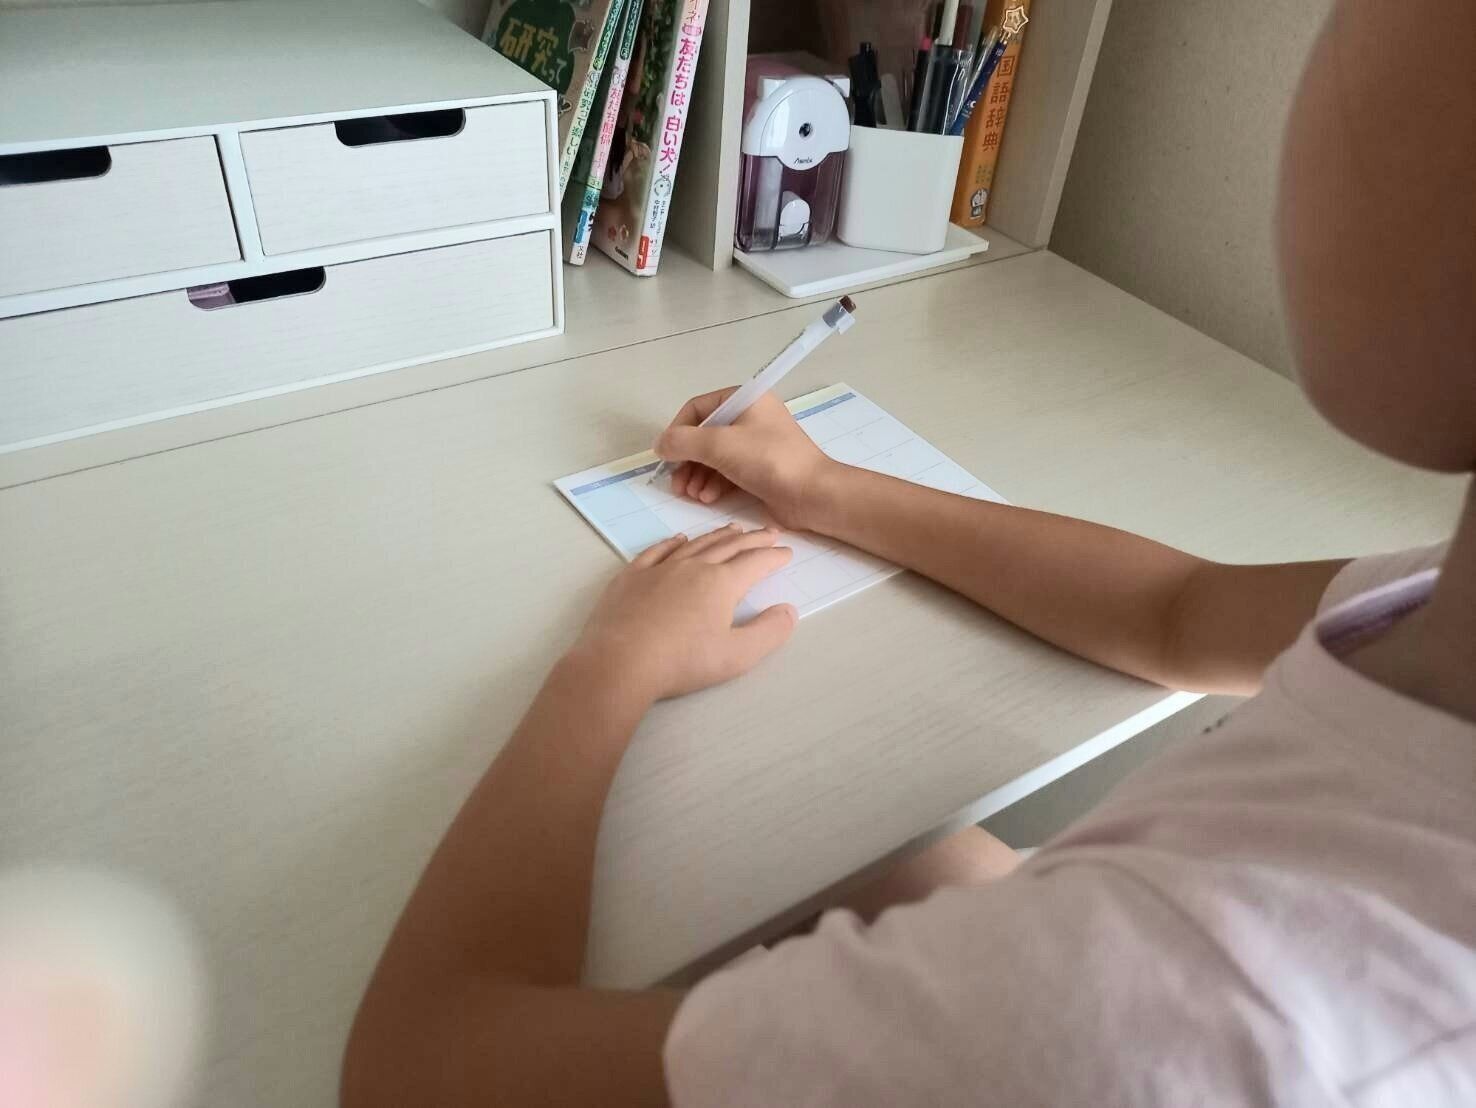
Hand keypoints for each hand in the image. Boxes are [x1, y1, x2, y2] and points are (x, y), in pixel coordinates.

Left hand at [570, 526, 796, 701]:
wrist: (620, 662)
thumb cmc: (682, 662)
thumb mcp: (737, 655)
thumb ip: (768, 632)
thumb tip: (788, 610)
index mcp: (721, 584)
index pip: (755, 563)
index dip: (773, 557)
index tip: (787, 552)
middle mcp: (693, 567)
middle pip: (728, 547)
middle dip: (752, 539)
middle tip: (768, 532)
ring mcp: (659, 569)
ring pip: (696, 544)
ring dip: (717, 535)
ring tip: (733, 529)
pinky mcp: (631, 577)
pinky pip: (657, 551)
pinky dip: (673, 542)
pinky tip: (679, 539)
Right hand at [654, 388, 836, 528]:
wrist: (812, 494)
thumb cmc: (768, 460)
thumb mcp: (719, 445)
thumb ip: (683, 441)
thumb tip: (659, 445)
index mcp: (745, 399)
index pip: (698, 408)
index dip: (678, 430)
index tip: (666, 455)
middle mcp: (750, 418)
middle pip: (704, 435)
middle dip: (687, 460)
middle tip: (676, 483)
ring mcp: (755, 445)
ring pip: (714, 456)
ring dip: (697, 475)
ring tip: (691, 494)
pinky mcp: (759, 470)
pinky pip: (727, 472)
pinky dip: (714, 484)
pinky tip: (707, 498)